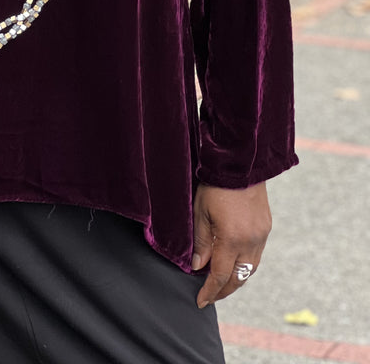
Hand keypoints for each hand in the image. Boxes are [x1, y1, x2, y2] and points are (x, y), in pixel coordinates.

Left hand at [192, 182, 270, 308]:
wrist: (241, 163)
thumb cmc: (215, 185)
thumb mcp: (200, 212)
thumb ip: (201, 242)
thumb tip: (198, 267)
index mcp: (232, 239)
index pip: (221, 276)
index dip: (210, 291)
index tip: (201, 301)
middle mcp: (251, 242)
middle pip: (239, 278)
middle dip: (224, 290)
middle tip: (211, 296)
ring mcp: (261, 235)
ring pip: (251, 268)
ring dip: (237, 279)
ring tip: (222, 284)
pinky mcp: (266, 227)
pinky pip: (257, 254)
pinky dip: (246, 264)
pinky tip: (235, 263)